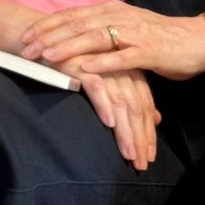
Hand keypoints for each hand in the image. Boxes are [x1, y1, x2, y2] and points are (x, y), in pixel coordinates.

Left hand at [21, 0, 204, 80]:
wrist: (197, 41)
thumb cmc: (158, 39)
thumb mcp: (125, 29)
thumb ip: (101, 30)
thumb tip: (71, 37)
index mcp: (111, 10)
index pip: (72, 15)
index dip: (47, 25)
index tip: (25, 35)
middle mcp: (119, 17)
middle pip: (77, 24)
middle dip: (49, 36)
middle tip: (25, 48)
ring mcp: (134, 33)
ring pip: (95, 37)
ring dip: (69, 47)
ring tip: (47, 56)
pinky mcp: (149, 51)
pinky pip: (122, 56)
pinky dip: (103, 62)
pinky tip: (86, 70)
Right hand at [55, 56, 160, 170]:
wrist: (47, 41)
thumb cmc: (78, 61)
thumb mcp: (109, 78)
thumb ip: (132, 96)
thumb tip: (157, 118)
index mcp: (129, 70)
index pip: (144, 104)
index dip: (148, 131)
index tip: (148, 156)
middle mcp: (119, 67)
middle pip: (136, 106)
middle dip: (140, 137)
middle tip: (141, 163)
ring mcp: (101, 65)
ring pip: (120, 100)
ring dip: (125, 130)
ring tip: (128, 153)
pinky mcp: (81, 64)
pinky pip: (96, 86)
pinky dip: (103, 104)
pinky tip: (109, 123)